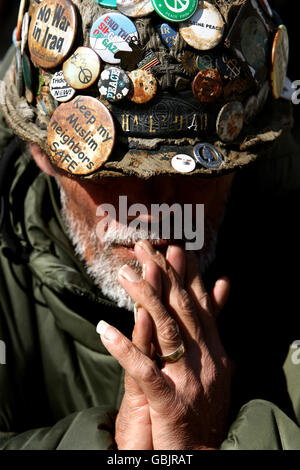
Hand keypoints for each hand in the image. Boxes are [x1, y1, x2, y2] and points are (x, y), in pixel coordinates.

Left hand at [98, 241, 230, 449]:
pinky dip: (124, 349)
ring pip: (166, 330)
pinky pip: (143, 371)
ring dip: (145, 299)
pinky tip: (104, 329)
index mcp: (214, 349)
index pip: (199, 303)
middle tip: (144, 246)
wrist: (203, 455)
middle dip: (164, 274)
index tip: (173, 246)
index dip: (186, 273)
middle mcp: (205, 359)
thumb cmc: (205, 408)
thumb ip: (215, 325)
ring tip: (124, 273)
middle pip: (182, 308)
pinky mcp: (168, 402)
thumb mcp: (217, 363)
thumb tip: (223, 286)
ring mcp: (187, 380)